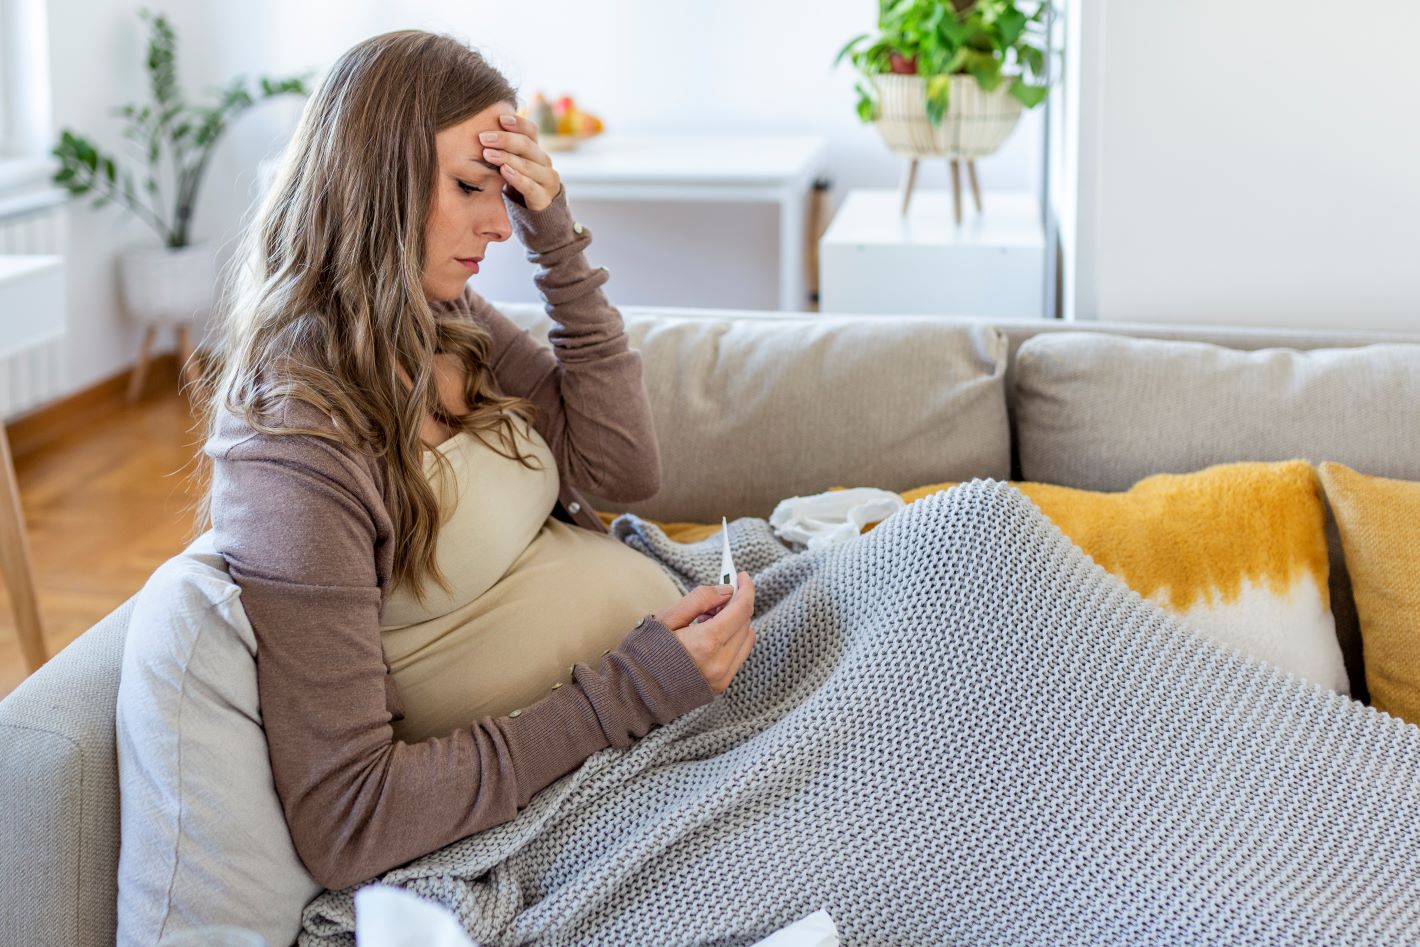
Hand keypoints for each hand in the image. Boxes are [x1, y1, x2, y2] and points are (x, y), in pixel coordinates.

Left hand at [481, 112, 561, 211]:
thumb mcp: (512, 165)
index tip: (500, 118)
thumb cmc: (518, 184)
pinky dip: (517, 178)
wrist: (534, 214)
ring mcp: (547, 180)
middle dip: (505, 140)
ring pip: (528, 165)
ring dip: (507, 158)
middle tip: (483, 137)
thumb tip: (481, 130)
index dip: (518, 123)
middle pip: (527, 145)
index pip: (531, 131)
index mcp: (537, 151)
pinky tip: (504, 171)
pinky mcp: (544, 198)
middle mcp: (545, 162)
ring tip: (488, 154)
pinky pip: (530, 186)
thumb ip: (504, 150)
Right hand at [652, 573, 755, 694]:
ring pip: (746, 640)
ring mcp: (722, 677)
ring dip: (736, 623)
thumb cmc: (645, 652)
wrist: (635, 691)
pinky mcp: (721, 685)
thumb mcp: (668, 617)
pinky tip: (710, 636)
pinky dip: (732, 640)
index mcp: (706, 643)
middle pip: (746, 623)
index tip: (742, 576)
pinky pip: (739, 655)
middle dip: (736, 605)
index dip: (745, 589)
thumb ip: (700, 599)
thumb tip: (726, 591)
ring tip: (708, 620)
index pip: (741, 610)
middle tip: (714, 599)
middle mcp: (720, 663)